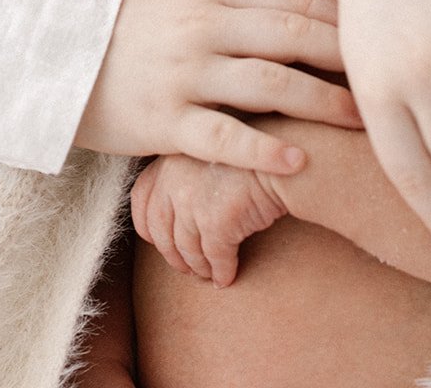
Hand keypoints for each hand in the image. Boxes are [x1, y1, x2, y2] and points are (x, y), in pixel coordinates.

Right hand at [74, 0, 359, 173]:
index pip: (291, 3)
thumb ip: (237, 8)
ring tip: (360, 121)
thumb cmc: (133, 35)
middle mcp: (204, 30)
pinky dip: (263, 150)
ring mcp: (184, 74)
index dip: (340, 22)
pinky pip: (222, 136)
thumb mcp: (183, 6)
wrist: (57, 60)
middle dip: (346, 59)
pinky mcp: (164, 121)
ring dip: (319, 101)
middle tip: (389, 82)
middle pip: (291, 36)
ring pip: (266, 84)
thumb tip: (304, 15)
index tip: (381, 42)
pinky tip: (297, 162)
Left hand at [131, 153, 286, 286]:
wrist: (290, 156)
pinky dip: (221, 271)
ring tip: (210, 274)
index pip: (140, 200)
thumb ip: (184, 176)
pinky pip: (213, 258)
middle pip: (159, 231)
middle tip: (189, 268)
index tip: (161, 242)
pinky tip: (229, 276)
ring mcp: (192, 199)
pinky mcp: (215, 220)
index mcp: (168, 157)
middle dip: (173, 255)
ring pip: (186, 250)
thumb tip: (173, 218)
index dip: (148, 227)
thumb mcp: (209, 153)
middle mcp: (173, 177)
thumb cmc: (253, 156)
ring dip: (198, 268)